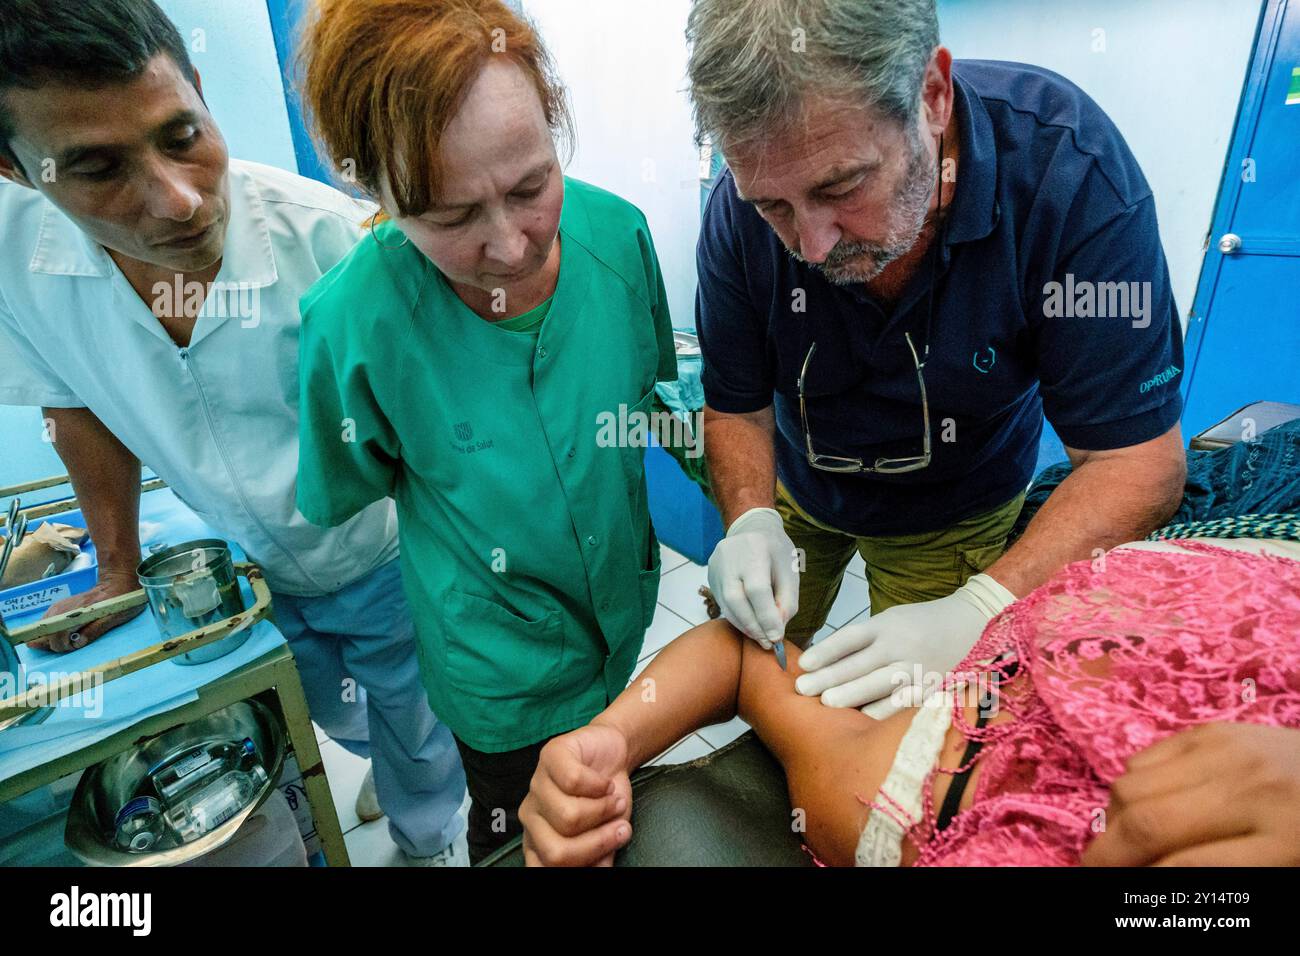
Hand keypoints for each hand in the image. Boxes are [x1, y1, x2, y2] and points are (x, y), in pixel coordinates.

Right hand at [28, 570, 144, 652]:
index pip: (56, 635)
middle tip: (73, 642)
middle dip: (56, 644)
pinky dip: (52, 632)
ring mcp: (58, 607)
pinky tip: (66, 632)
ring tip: (70, 638)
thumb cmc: (121, 600)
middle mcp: (62, 609)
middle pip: (45, 634)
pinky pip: (47, 624)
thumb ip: (95, 630)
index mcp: (78, 612)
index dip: (63, 646)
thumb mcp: (115, 617)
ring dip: (53, 638)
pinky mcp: (58, 607)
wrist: (116, 582)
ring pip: (43, 629)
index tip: (75, 645)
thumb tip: (76, 643)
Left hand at [519, 723, 632, 866]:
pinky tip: (604, 783)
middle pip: (557, 851)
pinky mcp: (549, 757)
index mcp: (538, 842)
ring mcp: (537, 786)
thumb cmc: (605, 798)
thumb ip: (599, 859)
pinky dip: (600, 785)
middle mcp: (532, 817)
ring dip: (604, 810)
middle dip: (598, 842)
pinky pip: (574, 781)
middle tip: (620, 828)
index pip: (547, 868)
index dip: (583, 864)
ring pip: (569, 816)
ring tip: (614, 801)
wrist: (613, 755)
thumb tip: (600, 872)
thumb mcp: (606, 836)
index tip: (608, 856)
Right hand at [706, 507, 798, 647]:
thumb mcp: (790, 573)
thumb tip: (776, 631)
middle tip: (768, 643)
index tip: (777, 637)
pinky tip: (749, 625)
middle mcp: (730, 556)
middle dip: (753, 625)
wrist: (751, 528)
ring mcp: (716, 565)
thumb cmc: (776, 552)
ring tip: (760, 637)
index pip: (757, 589)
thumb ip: (787, 602)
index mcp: (755, 549)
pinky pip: (722, 602)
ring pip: (726, 604)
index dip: (767, 617)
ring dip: (744, 625)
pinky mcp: (710, 574)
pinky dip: (736, 617)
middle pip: (736, 599)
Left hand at [795, 574, 1013, 719]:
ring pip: (880, 684)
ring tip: (827, 703)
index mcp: (887, 625)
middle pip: (860, 663)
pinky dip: (882, 710)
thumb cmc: (920, 623)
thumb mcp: (891, 619)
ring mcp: (917, 667)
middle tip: (803, 689)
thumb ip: (864, 638)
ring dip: (852, 695)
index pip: (850, 638)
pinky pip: (903, 702)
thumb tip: (826, 661)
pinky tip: (862, 717)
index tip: (803, 664)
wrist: (971, 623)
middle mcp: (901, 645)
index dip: (825, 651)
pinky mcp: (931, 687)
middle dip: (829, 677)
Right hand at [1083, 723, 1299, 866]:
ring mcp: (1227, 752)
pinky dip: (1131, 788)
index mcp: (1283, 843)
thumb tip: (1147, 876)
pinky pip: (1142, 759)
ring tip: (1127, 839)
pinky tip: (1148, 805)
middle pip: (1146, 822)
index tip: (1116, 892)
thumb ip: (1218, 878)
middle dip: (1106, 854)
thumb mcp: (1283, 872)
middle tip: (1092, 869)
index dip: (1137, 884)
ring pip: (1131, 786)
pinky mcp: (1210, 730)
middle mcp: (1250, 791)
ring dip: (1114, 819)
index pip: (1183, 869)